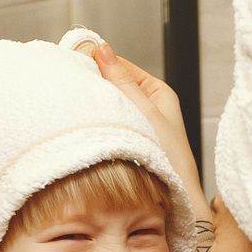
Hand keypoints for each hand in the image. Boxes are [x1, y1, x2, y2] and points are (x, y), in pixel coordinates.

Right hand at [80, 41, 208, 214]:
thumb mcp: (145, 112)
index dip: (99, 63)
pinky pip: (108, 127)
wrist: (179, 200)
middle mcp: (149, 107)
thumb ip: (122, 81)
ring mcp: (138, 126)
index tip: (75, 62)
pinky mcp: (129, 144)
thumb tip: (102, 50)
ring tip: (76, 104)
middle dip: (95, 86)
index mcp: (158, 93)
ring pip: (109, 108)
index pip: (122, 67)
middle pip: (114, 87)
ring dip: (94, 107)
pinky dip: (97, 125)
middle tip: (72, 84)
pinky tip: (85, 126)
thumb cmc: (171, 160)